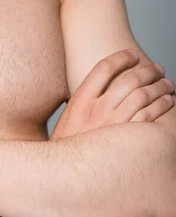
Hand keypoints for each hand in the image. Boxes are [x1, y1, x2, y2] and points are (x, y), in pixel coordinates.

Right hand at [50, 49, 174, 140]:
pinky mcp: (128, 143)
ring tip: (167, 84)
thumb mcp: (68, 118)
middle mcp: (98, 110)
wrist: (64, 176)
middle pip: (128, 80)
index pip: (104, 68)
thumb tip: (101, 89)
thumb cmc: (67, 147)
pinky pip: (150, 118)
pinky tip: (168, 102)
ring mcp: (113, 126)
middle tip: (157, 68)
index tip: (132, 54)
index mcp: (81, 100)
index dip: (121, 57)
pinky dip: (162, 106)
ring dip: (159, 87)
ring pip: (143, 96)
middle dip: (146, 71)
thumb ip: (85, 102)